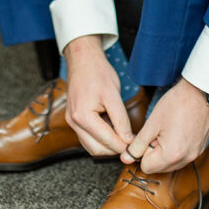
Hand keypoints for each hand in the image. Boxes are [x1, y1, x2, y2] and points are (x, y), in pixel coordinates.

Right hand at [63, 35, 134, 156]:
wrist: (83, 59)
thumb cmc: (97, 72)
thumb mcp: (113, 94)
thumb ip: (121, 119)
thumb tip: (128, 140)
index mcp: (83, 116)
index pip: (106, 141)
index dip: (123, 146)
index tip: (136, 147)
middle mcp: (74, 122)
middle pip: (97, 149)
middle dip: (115, 149)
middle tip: (131, 143)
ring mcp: (72, 122)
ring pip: (91, 146)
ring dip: (107, 145)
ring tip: (122, 135)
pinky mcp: (73, 120)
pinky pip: (87, 138)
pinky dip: (100, 138)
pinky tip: (111, 129)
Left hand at [120, 78, 208, 173]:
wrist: (202, 91)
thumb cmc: (177, 103)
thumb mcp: (152, 123)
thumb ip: (138, 144)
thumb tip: (126, 157)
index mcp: (172, 155)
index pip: (146, 167)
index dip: (143, 151)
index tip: (148, 135)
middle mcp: (186, 159)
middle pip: (160, 167)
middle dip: (154, 152)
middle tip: (158, 131)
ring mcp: (195, 155)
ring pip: (171, 163)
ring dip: (165, 150)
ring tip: (169, 129)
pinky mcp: (200, 148)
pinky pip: (183, 156)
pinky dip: (177, 147)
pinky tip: (178, 129)